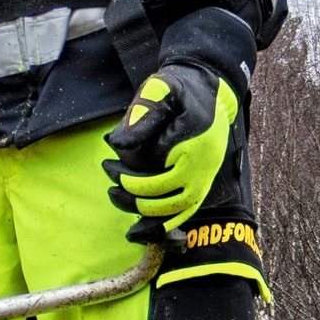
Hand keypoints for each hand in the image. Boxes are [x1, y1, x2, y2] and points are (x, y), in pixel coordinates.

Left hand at [103, 64, 234, 235]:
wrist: (211, 90)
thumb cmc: (181, 89)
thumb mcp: (161, 90)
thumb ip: (143, 113)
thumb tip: (117, 144)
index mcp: (193, 148)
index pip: (156, 176)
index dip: (128, 176)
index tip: (108, 165)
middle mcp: (202, 170)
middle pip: (163, 199)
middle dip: (131, 194)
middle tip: (109, 174)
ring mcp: (203, 181)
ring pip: (173, 213)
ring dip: (143, 215)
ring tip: (115, 197)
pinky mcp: (201, 186)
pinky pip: (184, 215)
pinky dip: (162, 228)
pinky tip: (139, 231)